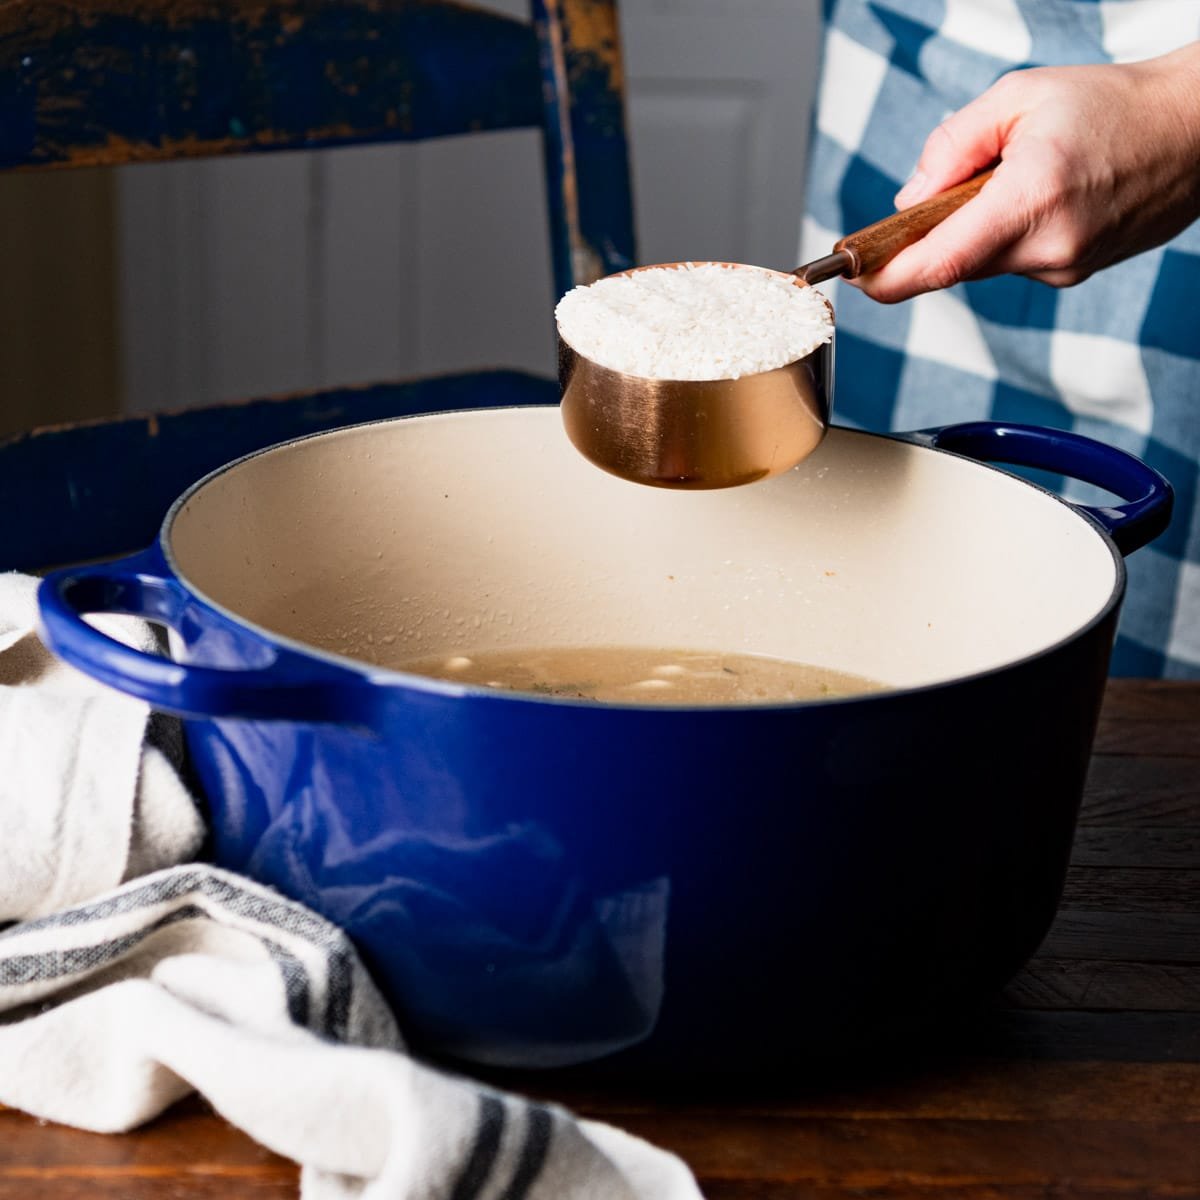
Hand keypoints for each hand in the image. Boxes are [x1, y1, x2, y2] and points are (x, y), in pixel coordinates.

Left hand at [853, 42, 1199, 302]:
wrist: (1194, 129)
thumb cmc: (1110, 105)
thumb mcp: (1017, 98)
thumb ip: (949, 148)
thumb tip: (909, 201)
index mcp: (1032, 198)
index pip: (940, 262)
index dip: (888, 278)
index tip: (856, 276)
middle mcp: (1050, 246)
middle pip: (954, 264)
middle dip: (933, 235)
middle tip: (939, 195)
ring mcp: (1065, 267)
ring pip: (984, 263)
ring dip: (976, 230)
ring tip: (1017, 179)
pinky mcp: (1074, 274)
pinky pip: (1014, 261)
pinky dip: (1007, 234)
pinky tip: (1042, 197)